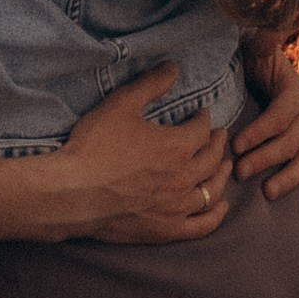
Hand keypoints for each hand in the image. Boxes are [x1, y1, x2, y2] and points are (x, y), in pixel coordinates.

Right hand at [47, 64, 231, 245]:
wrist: (72, 193)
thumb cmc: (95, 147)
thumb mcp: (121, 104)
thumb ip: (150, 84)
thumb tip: (173, 67)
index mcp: (177, 146)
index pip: (202, 130)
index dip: (204, 118)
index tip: (202, 113)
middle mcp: (184, 178)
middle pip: (212, 159)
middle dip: (218, 143)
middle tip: (219, 135)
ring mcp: (176, 207)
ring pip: (211, 190)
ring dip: (221, 175)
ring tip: (226, 165)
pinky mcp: (166, 230)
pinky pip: (202, 225)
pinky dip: (216, 215)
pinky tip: (220, 206)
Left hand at [233, 36, 298, 206]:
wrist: (254, 77)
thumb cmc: (250, 64)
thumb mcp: (253, 49)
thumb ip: (261, 41)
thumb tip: (264, 32)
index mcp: (296, 91)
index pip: (281, 115)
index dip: (260, 131)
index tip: (235, 144)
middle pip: (291, 142)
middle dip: (266, 158)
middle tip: (240, 171)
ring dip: (287, 178)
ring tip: (267, 192)